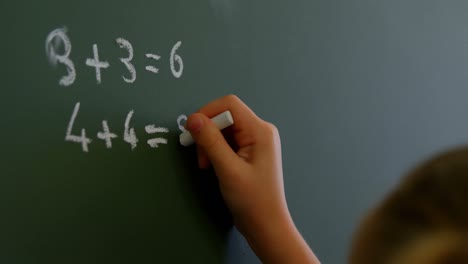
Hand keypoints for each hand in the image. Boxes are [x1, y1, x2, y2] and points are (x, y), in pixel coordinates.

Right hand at [186, 95, 318, 263]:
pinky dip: (216, 151)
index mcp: (260, 130)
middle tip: (201, 158)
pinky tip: (213, 166)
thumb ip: (210, 141)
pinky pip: (228, 142)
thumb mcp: (228, 169)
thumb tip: (192, 118)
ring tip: (207, 165)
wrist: (266, 225)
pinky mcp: (250, 153)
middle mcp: (260, 131)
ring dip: (210, 144)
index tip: (192, 131)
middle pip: (226, 117)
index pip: (229, 104)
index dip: (207, 112)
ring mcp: (256, 142)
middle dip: (208, 133)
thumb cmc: (252, 199)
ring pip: (224, 130)